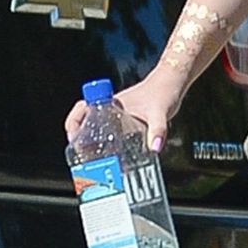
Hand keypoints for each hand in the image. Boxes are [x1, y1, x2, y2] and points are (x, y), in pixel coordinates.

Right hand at [63, 70, 182, 152]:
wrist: (174, 83)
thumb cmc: (164, 91)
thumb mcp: (160, 112)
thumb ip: (158, 129)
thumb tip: (155, 148)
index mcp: (111, 102)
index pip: (82, 109)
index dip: (73, 123)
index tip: (74, 139)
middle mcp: (111, 109)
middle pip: (85, 124)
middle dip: (80, 141)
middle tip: (84, 159)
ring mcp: (118, 116)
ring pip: (97, 131)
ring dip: (93, 145)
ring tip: (96, 164)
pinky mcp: (128, 122)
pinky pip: (111, 135)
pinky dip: (108, 147)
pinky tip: (117, 161)